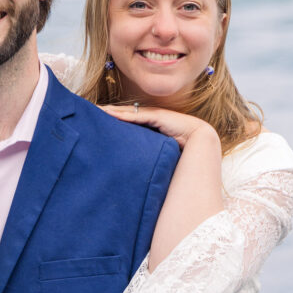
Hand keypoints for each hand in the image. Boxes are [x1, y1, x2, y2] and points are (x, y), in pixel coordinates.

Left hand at [99, 104, 220, 151]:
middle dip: (107, 115)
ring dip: (110, 112)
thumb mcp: (160, 160)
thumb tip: (132, 181)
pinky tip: (107, 114)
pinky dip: (121, 115)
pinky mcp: (158, 116)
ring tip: (93, 111)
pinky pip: (136, 115)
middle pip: (125, 117)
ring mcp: (157, 117)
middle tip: (88, 114)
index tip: (96, 126)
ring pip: (128, 114)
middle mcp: (154, 121)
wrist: (203, 149)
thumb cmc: (185, 161)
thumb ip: (148, 163)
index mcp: (152, 132)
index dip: (113, 124)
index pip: (128, 125)